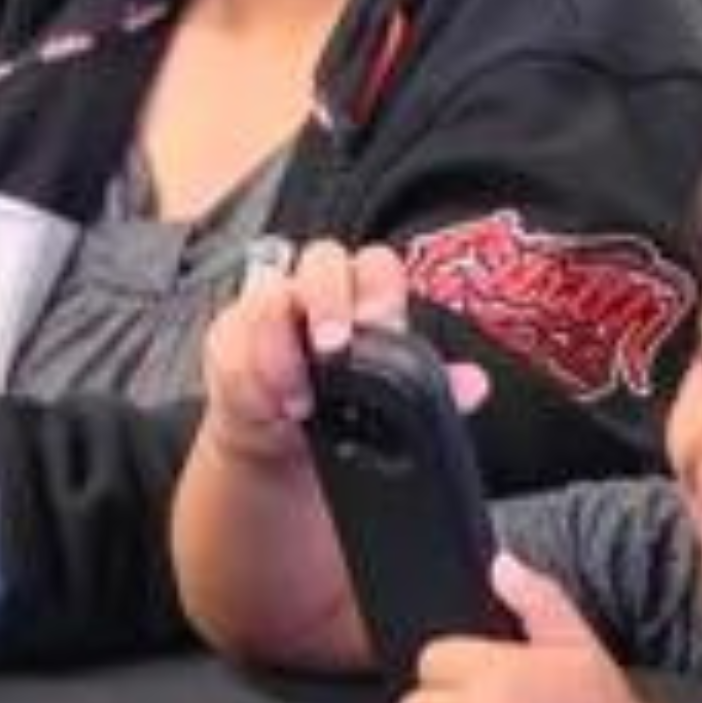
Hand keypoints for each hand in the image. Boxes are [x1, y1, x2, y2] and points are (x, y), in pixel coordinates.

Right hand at [196, 241, 481, 466]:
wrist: (285, 442)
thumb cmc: (342, 407)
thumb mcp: (388, 402)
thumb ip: (432, 390)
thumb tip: (473, 385)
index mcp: (362, 296)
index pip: (375, 267)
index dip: (377, 292)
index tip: (377, 327)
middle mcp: (315, 292)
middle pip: (321, 260)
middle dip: (326, 300)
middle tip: (332, 348)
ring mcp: (268, 311)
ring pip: (268, 300)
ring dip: (281, 349)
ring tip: (298, 399)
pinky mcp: (228, 338)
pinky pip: (231, 344)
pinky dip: (249, 378)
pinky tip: (267, 406)